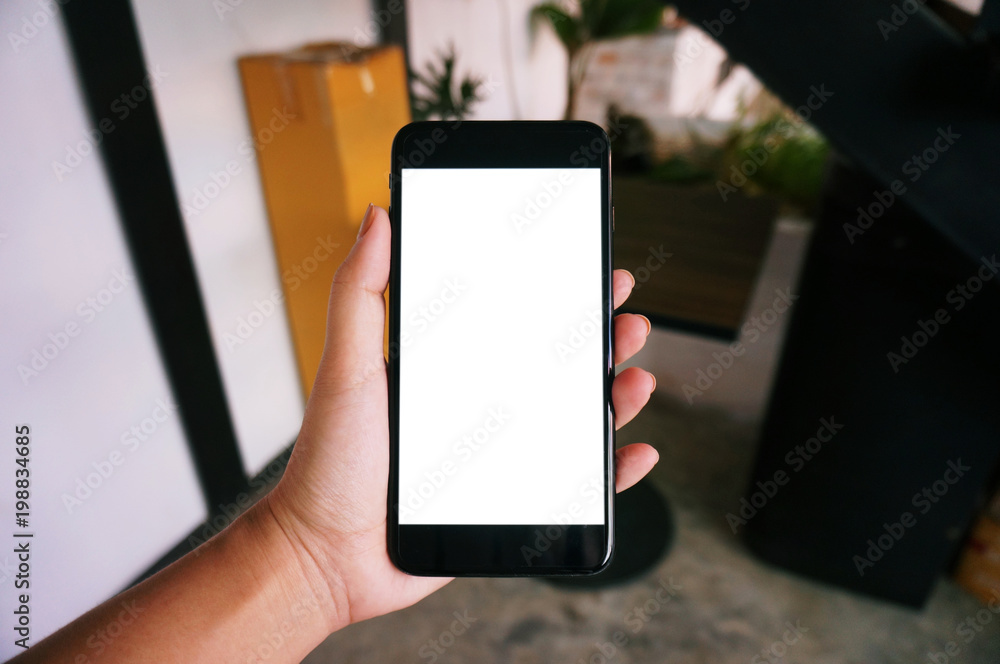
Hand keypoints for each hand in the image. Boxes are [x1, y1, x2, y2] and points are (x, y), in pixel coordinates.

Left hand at [264, 205, 658, 630]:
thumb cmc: (328, 465)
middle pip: (554, 365)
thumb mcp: (345, 367)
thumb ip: (361, 293)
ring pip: (573, 420)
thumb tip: (378, 217)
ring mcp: (498, 456)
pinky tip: (634, 454)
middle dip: (600, 339)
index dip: (555, 292)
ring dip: (615, 396)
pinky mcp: (510, 504)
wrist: (326, 558)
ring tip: (636, 379)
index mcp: (447, 369)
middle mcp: (478, 407)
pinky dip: (611, 471)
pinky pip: (574, 487)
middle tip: (627, 318)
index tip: (586, 264)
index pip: (513, 320)